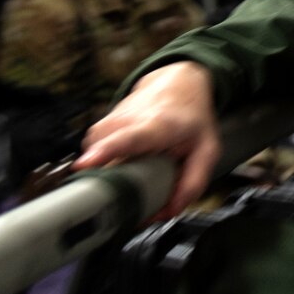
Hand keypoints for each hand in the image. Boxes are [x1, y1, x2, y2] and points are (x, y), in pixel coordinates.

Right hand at [76, 61, 219, 217]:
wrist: (180, 82)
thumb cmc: (192, 117)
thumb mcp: (207, 150)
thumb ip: (193, 182)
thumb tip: (170, 211)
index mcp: (158, 125)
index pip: (127, 138)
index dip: (105, 152)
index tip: (85, 165)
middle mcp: (130, 118)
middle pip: (102, 150)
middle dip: (104, 178)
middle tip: (120, 196)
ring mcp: (113, 117)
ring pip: (93, 151)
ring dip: (103, 170)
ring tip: (124, 175)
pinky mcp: (103, 122)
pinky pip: (92, 147)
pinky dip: (100, 160)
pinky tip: (119, 163)